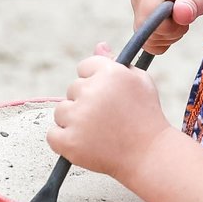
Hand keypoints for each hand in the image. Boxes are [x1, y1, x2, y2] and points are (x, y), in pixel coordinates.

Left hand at [49, 43, 173, 178]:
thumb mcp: (140, 82)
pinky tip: (86, 143)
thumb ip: (116, 63)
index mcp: (110, 73)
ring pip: (61, 111)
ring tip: (99, 132)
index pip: (84, 67)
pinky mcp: (68, 141)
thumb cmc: (147, 117)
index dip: (95, 82)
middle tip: (107, 118)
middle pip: (72, 89)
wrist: (149, 155)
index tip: (107, 97)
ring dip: (74, 120)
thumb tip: (99, 46)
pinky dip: (64, 141)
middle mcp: (92, 92)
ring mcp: (78, 117)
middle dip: (85, 102)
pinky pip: (53, 135)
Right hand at [131, 0, 202, 53]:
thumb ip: (191, 3)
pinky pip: (147, 34)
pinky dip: (162, 35)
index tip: (185, 20)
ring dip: (167, 34)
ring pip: (146, 35)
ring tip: (181, 17)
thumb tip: (180, 15)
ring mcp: (138, 1)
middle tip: (186, 18)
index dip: (167, 28)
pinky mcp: (140, 8)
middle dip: (168, 33)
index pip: (147, 20)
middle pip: (144, 30)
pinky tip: (173, 22)